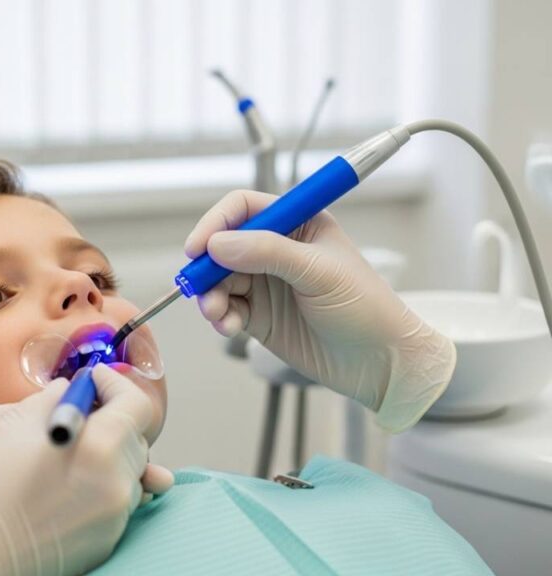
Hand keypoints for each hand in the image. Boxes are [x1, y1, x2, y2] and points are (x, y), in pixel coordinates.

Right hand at [0, 364, 171, 575]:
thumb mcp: (10, 426)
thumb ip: (52, 400)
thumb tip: (69, 391)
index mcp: (99, 449)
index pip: (136, 404)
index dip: (114, 384)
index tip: (93, 379)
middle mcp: (116, 486)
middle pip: (136, 439)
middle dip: (112, 418)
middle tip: (80, 410)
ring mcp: (113, 520)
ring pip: (128, 472)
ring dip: (108, 452)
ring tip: (69, 449)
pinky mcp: (103, 543)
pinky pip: (115, 501)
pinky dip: (101, 483)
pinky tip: (66, 483)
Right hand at [184, 189, 455, 432]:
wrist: (379, 363)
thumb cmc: (366, 308)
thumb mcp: (319, 272)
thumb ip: (267, 252)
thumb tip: (218, 244)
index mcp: (298, 224)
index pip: (244, 208)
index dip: (217, 223)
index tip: (199, 247)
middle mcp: (277, 249)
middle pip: (223, 245)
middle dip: (208, 266)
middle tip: (199, 286)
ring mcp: (266, 283)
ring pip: (219, 280)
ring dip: (210, 296)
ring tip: (217, 314)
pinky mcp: (259, 316)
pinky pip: (225, 309)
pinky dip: (220, 317)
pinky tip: (229, 328)